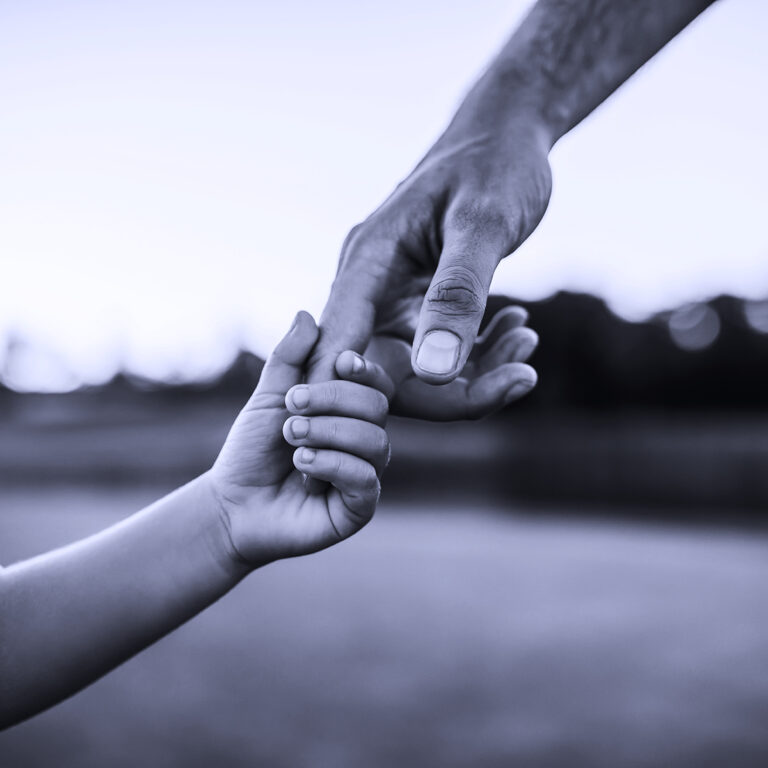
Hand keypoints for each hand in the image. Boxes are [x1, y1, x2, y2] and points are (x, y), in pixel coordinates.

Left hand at [208, 311, 391, 568]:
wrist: (233, 504)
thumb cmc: (252, 450)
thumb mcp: (269, 398)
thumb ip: (288, 358)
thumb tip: (306, 315)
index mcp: (349, 412)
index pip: (377, 383)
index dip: (365, 370)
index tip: (339, 363)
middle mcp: (364, 440)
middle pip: (377, 407)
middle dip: (333, 400)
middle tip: (292, 408)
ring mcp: (365, 473)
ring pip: (374, 441)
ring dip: (328, 432)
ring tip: (292, 438)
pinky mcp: (359, 507)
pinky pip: (365, 478)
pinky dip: (331, 464)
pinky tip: (302, 465)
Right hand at [311, 112, 550, 418]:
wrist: (505, 134)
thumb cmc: (494, 165)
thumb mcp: (483, 225)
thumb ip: (456, 296)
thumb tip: (435, 372)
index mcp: (366, 264)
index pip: (342, 349)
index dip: (360, 398)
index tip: (417, 421)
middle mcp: (369, 287)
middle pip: (384, 374)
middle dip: (453, 391)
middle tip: (523, 376)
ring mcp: (392, 298)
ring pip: (416, 369)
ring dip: (475, 372)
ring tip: (528, 342)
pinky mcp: (417, 303)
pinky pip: (438, 351)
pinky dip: (479, 352)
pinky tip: (519, 328)